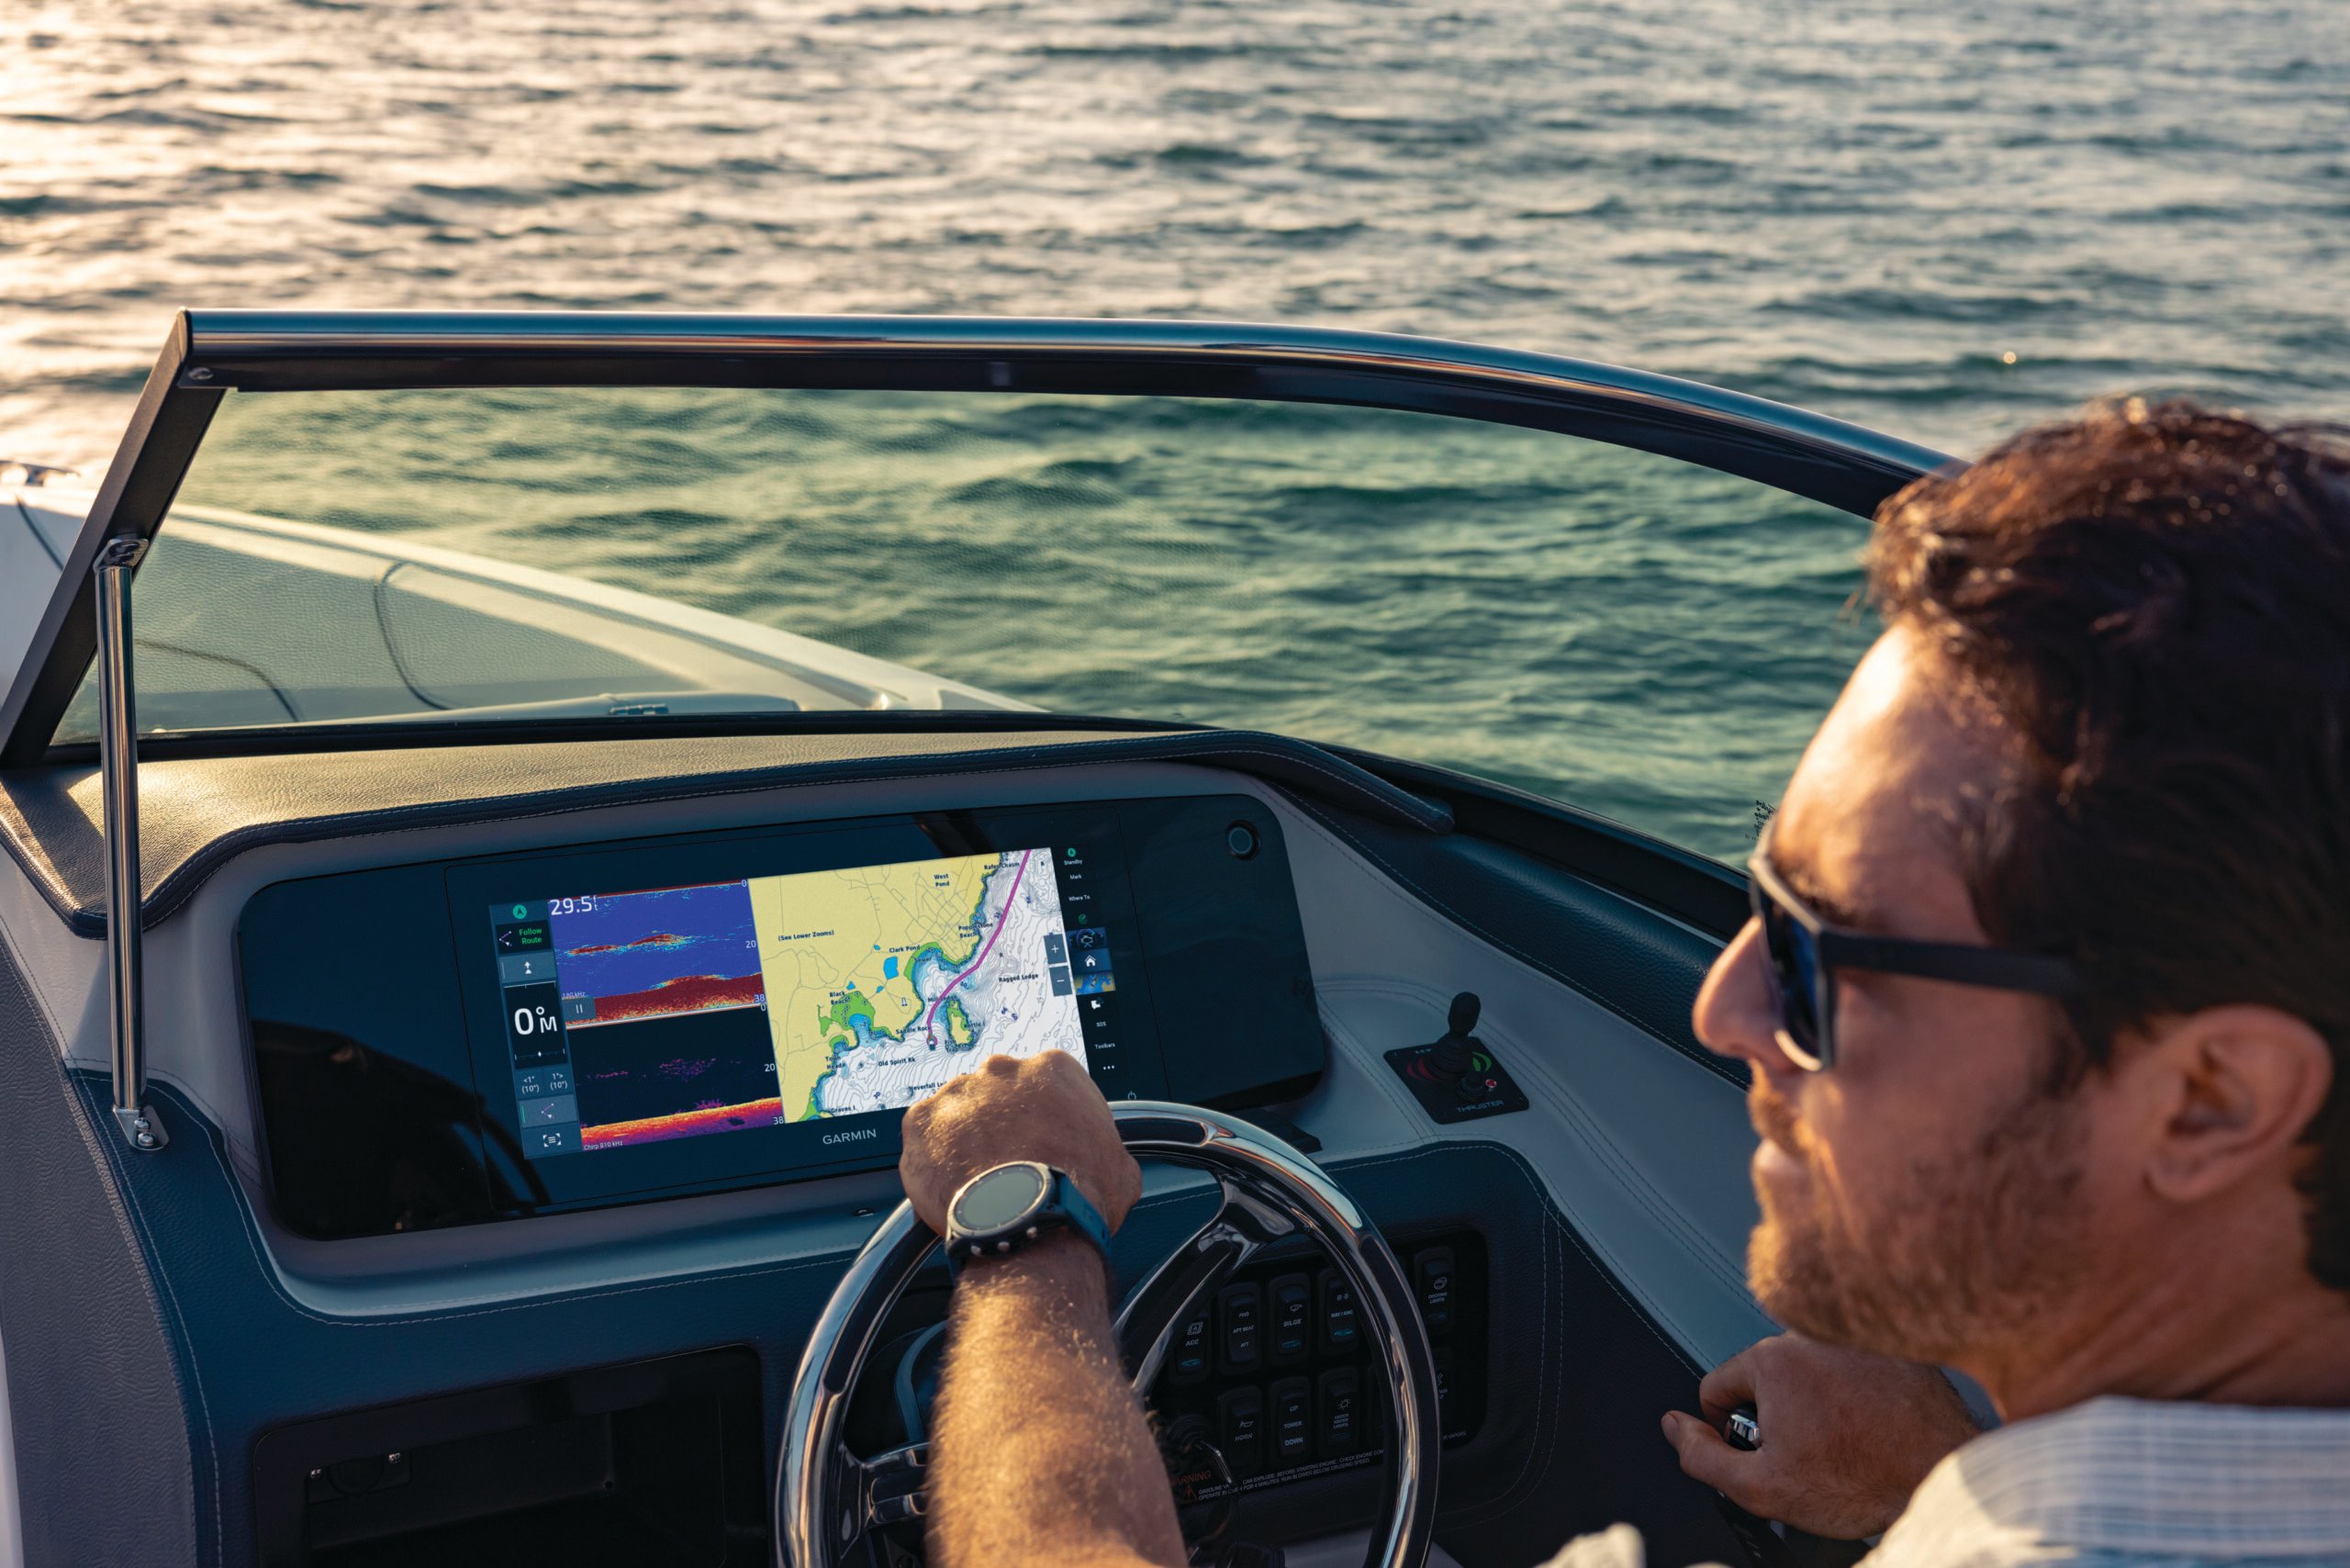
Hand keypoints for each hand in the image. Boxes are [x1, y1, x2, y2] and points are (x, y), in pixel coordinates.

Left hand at [900, 1051, 1141, 1237]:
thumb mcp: (1119, 1167)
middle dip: (999, 1123)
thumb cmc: (1080, 1198)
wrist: (1032, 1225)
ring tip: (977, 1181)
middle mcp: (1002, 1070)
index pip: (1042, 1084)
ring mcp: (958, 1093)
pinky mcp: (922, 1122)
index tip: (1036, 1141)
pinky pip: (923, 1137)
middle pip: (996, 1093)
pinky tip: (951, 1185)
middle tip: (1007, 1162)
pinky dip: (932, 1158)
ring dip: (964, 1139)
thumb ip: (1105, 1149)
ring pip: (958, 1113)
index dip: (1039, 1118)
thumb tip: (1109, 1164)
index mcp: (1053, 1069)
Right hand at [1660, 1334, 1979, 1539]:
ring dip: (1817, 1407)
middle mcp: (1812, 1336)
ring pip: (1810, 1377)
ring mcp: (1855, 1339)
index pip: (1717, 1389)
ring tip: (1848, 1446)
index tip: (1765, 1455)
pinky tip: (1873, 1431)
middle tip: (1811, 1457)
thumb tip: (1676, 1428)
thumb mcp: (1763, 1487)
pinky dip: (1856, 1399)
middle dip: (1777, 1419)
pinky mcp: (1893, 1350)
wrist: (1944, 1475)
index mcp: (1773, 1360)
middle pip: (1765, 1380)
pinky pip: (1852, 1373)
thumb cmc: (1864, 1480)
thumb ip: (1704, 1457)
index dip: (1730, 1434)